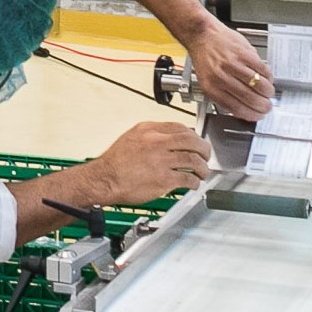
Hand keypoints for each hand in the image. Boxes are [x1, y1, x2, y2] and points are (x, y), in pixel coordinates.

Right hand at [88, 122, 213, 202]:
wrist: (104, 179)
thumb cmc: (115, 162)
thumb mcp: (131, 137)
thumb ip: (152, 135)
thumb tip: (170, 138)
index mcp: (149, 130)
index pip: (179, 127)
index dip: (192, 134)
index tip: (196, 141)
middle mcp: (157, 143)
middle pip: (190, 140)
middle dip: (203, 148)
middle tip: (206, 154)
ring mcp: (161, 161)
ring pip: (192, 159)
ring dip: (202, 167)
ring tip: (203, 171)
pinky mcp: (163, 180)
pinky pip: (186, 178)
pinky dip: (194, 182)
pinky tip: (194, 184)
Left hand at [185, 20, 274, 120]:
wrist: (202, 35)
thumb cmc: (205, 58)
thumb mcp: (207, 82)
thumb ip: (224, 96)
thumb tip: (243, 109)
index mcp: (212, 88)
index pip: (236, 108)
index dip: (252, 114)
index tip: (258, 115)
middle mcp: (222, 76)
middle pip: (249, 98)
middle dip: (262, 105)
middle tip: (267, 106)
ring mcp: (233, 64)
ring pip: (258, 84)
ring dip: (267, 92)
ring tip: (269, 93)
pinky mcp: (243, 52)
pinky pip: (261, 68)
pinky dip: (268, 76)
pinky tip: (268, 78)